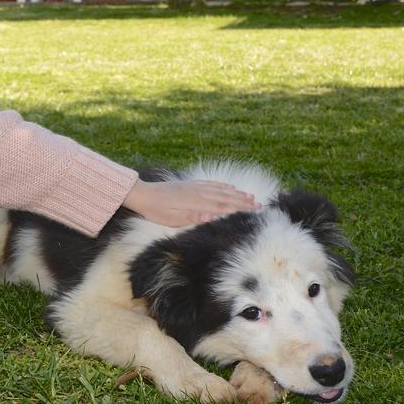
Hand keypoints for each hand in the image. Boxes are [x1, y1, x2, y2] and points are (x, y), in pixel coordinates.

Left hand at [124, 179, 260, 227]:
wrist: (143, 194)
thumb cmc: (157, 210)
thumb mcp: (172, 219)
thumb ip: (192, 218)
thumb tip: (211, 217)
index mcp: (196, 203)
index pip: (223, 207)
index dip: (240, 209)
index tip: (255, 211)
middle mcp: (199, 193)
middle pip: (226, 198)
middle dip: (244, 202)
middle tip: (260, 205)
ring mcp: (195, 187)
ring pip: (221, 190)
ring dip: (237, 194)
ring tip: (251, 196)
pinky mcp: (191, 184)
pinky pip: (211, 184)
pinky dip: (223, 186)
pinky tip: (231, 187)